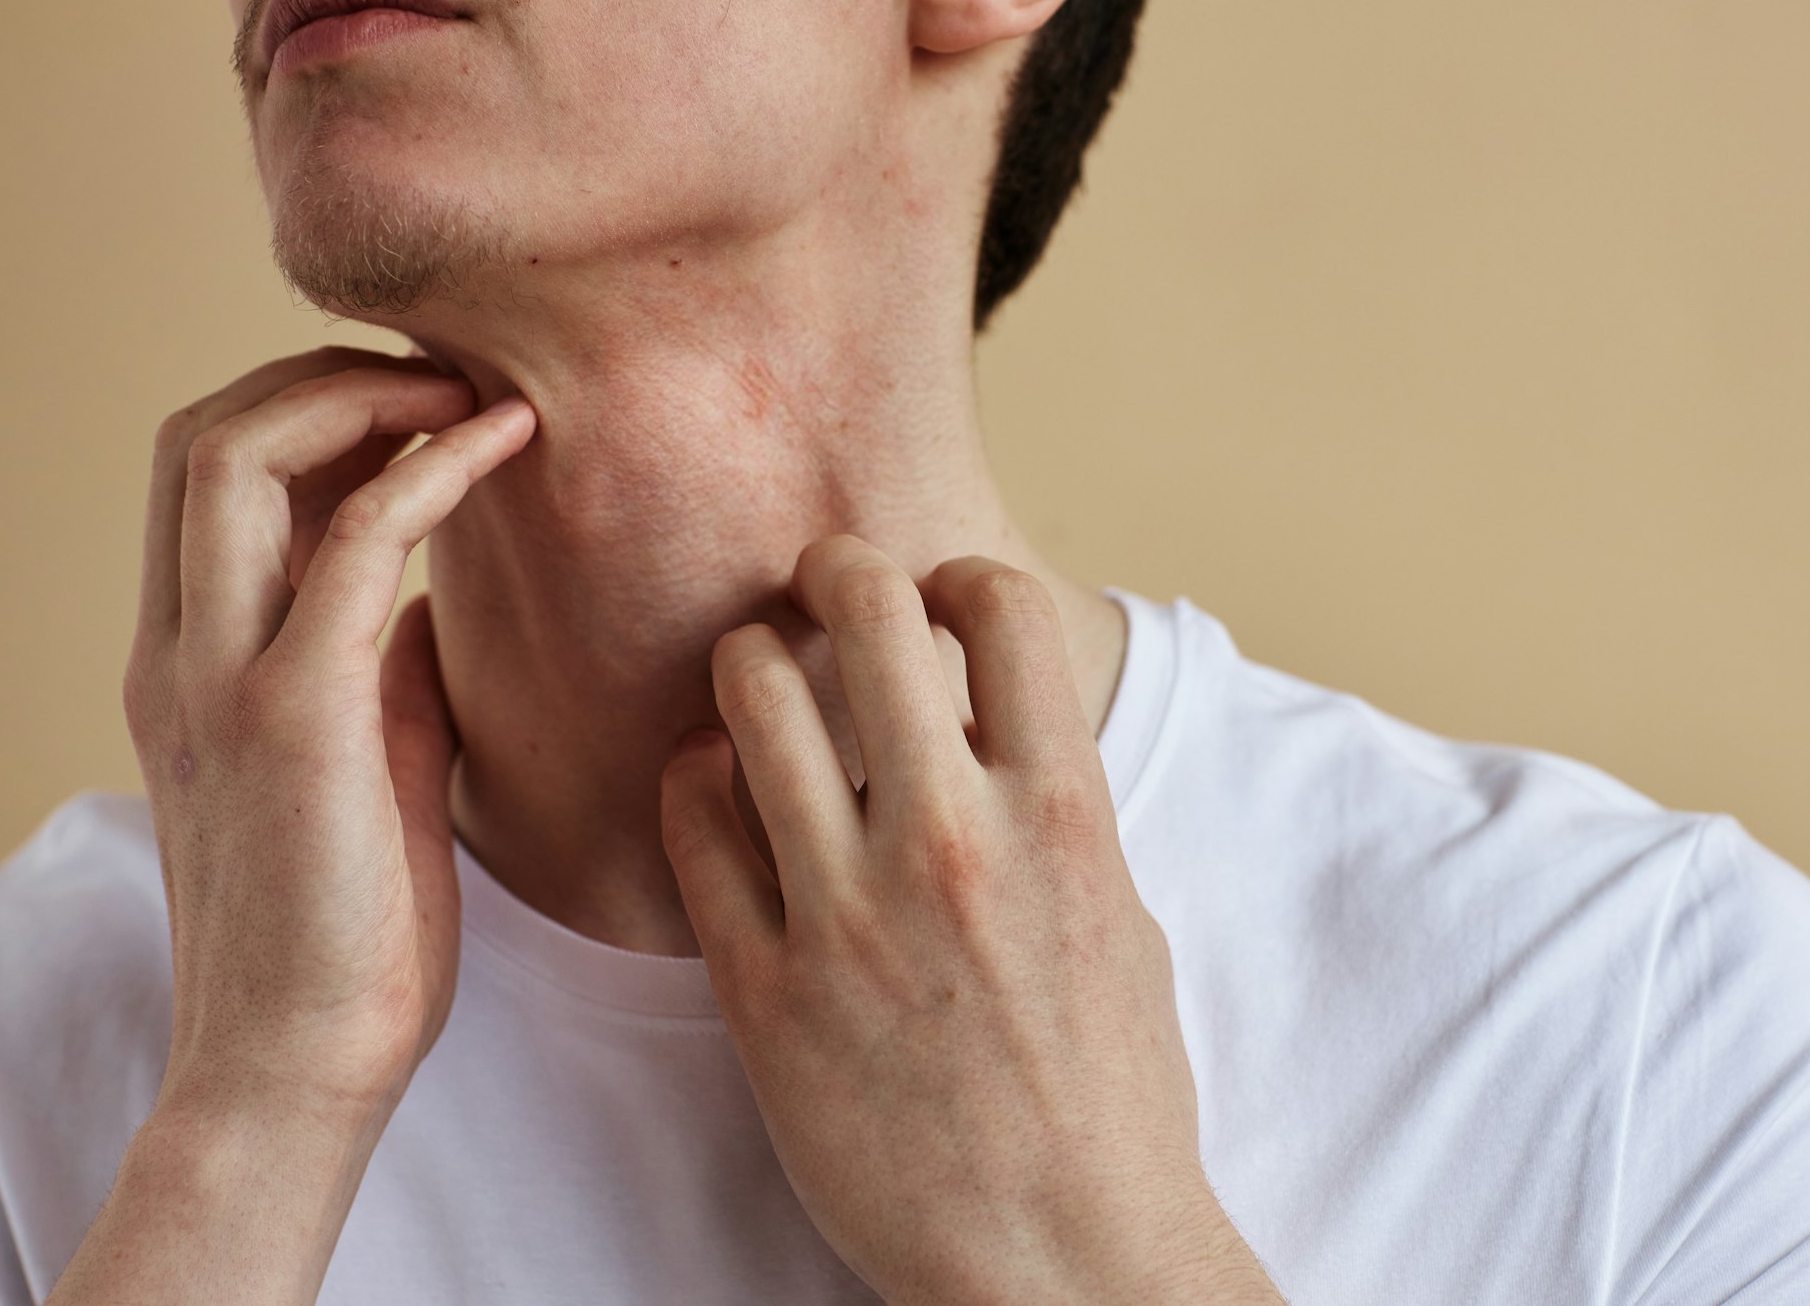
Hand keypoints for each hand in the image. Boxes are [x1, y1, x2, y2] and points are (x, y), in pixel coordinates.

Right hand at [122, 346, 532, 1121]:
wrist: (298, 1067)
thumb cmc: (345, 933)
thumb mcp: (361, 767)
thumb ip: (377, 672)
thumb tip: (429, 601)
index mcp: (186, 665)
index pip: (205, 479)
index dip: (304, 409)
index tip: (417, 405)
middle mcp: (178, 654)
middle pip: (202, 435)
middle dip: (320, 375)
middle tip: (441, 378)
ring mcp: (219, 678)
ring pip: (239, 453)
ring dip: (360, 394)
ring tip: (468, 392)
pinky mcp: (294, 714)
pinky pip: (356, 538)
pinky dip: (432, 465)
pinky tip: (506, 442)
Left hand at [659, 535, 1281, 1303]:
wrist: (1057, 1253)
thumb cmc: (1109, 1090)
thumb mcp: (1119, 918)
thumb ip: (1055, 800)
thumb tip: (989, 710)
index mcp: (1061, 813)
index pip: (999, 602)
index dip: (960, 576)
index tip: (940, 599)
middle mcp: (949, 840)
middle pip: (863, 609)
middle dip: (837, 571)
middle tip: (824, 590)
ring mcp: (845, 911)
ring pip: (752, 697)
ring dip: (750, 664)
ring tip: (760, 684)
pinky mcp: (762, 985)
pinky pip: (690, 821)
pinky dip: (695, 779)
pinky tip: (719, 789)